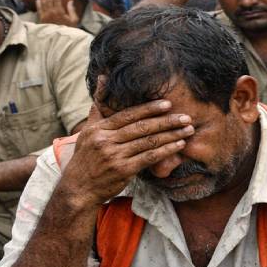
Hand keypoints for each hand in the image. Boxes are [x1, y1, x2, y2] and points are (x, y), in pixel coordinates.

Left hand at [35, 0, 78, 26]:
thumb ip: (72, 10)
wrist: (60, 38)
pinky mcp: (42, 20)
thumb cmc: (68, 29)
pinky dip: (38, 4)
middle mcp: (52, 12)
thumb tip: (70, 1)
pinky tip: (38, 0)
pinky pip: (39, 10)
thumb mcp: (74, 20)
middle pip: (49, 0)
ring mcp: (46, 16)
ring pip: (43, 4)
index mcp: (60, 11)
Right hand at [58, 99, 195, 206]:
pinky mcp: (123, 170)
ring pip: (148, 142)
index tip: (167, 104)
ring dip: (172, 135)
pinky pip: (149, 157)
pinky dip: (166, 150)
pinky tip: (179, 145)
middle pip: (141, 127)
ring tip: (188, 130)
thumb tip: (102, 78)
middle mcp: (105, 141)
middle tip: (185, 116)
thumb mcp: (87, 131)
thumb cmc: (86, 158)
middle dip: (166, 121)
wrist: (78, 189)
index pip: (128, 115)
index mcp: (98, 129)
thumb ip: (99, 107)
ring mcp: (114, 156)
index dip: (149, 109)